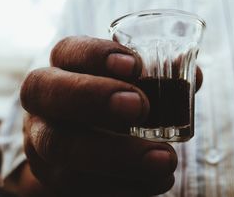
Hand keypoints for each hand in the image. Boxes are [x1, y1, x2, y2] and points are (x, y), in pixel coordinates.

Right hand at [19, 36, 201, 196]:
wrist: (86, 153)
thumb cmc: (113, 110)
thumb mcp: (132, 89)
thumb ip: (159, 79)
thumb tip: (194, 76)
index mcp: (64, 70)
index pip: (67, 51)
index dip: (95, 54)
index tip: (134, 65)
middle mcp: (43, 104)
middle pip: (43, 91)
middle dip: (92, 96)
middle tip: (140, 107)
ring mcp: (40, 143)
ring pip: (59, 147)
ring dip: (116, 155)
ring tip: (166, 161)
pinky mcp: (49, 180)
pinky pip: (74, 186)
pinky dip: (120, 187)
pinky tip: (156, 183)